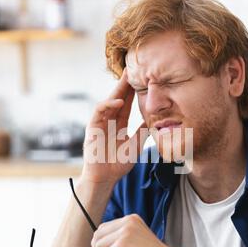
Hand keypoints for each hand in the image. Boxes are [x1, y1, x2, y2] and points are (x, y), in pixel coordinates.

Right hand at [82, 69, 148, 184]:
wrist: (105, 178)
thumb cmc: (118, 164)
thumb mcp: (136, 145)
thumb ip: (143, 132)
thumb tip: (155, 120)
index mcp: (119, 123)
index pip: (127, 103)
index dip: (134, 91)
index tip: (143, 79)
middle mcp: (109, 120)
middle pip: (118, 97)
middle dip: (125, 83)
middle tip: (134, 68)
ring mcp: (100, 123)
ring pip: (108, 100)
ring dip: (118, 89)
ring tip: (128, 78)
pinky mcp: (92, 127)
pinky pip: (99, 111)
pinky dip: (109, 104)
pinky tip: (120, 101)